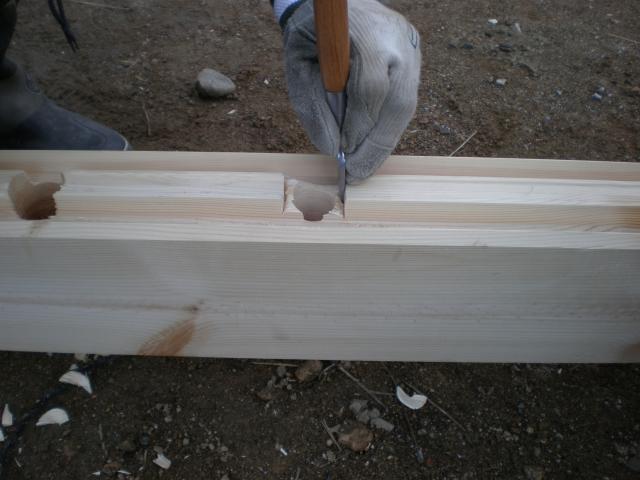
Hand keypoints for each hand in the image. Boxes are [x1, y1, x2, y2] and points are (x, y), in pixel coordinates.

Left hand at [282, 0, 420, 182]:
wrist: (331, 0)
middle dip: (378, 144)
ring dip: (386, 139)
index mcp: (366, 33)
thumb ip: (314, 107)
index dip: (359, 125)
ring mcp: (410, 46)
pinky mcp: (414, 55)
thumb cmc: (310, 34)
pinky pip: (406, 97)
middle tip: (360, 174)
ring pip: (407, 103)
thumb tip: (332, 149)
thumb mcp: (298, 68)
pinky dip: (389, 125)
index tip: (345, 152)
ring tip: (367, 166)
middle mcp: (397, 39)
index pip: (371, 87)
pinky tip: (374, 144)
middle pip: (399, 102)